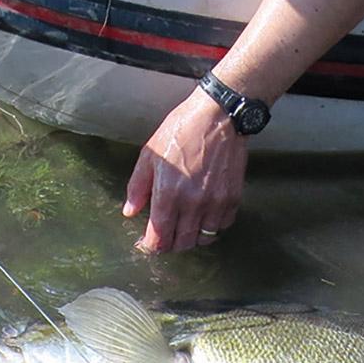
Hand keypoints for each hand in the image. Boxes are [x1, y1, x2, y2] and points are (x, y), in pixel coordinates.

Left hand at [122, 89, 247, 252]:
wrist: (219, 116)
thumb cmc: (183, 129)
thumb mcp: (150, 154)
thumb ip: (138, 186)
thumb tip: (130, 211)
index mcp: (168, 192)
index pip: (159, 236)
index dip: (151, 246)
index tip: (147, 244)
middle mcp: (193, 203)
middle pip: (181, 243)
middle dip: (170, 244)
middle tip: (165, 236)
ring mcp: (216, 202)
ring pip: (203, 238)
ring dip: (192, 237)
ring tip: (185, 226)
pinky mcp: (233, 198)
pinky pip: (222, 225)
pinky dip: (212, 226)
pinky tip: (205, 215)